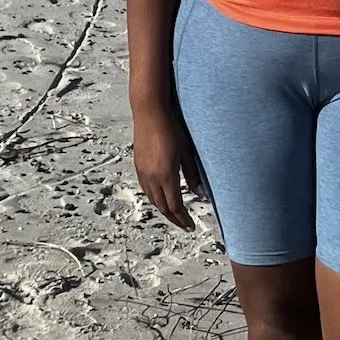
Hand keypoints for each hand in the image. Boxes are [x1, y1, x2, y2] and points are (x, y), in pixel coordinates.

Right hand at [132, 107, 203, 230]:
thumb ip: (193, 174)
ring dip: (164, 210)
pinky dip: (155, 198)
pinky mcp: (139, 166)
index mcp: (166, 175)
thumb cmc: (170, 128)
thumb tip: (200, 192)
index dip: (183, 219)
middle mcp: (152, 177)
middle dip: (174, 218)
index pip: (175, 206)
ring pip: (153, 200)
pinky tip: (161, 197)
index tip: (191, 226)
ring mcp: (143, 172)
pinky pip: (146, 190)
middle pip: (163, 207)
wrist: (149, 112)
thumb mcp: (187, 151)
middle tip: (185, 225)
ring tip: (175, 214)